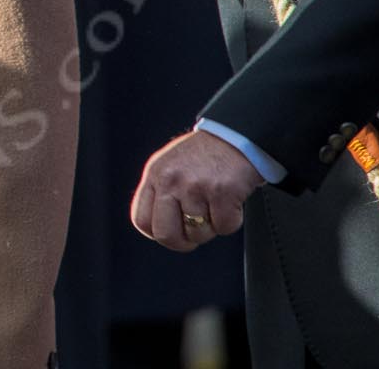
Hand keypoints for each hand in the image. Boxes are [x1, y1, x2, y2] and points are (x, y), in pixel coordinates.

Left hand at [129, 129, 262, 252]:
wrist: (236, 135)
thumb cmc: (205, 156)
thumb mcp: (171, 167)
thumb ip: (161, 194)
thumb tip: (158, 232)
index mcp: (155, 175)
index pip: (142, 220)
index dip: (158, 234)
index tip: (174, 232)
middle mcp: (170, 180)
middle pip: (165, 235)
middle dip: (183, 242)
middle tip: (195, 234)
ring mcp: (194, 186)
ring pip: (199, 234)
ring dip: (212, 226)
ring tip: (216, 203)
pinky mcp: (221, 191)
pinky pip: (224, 227)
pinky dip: (232, 220)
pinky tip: (232, 200)